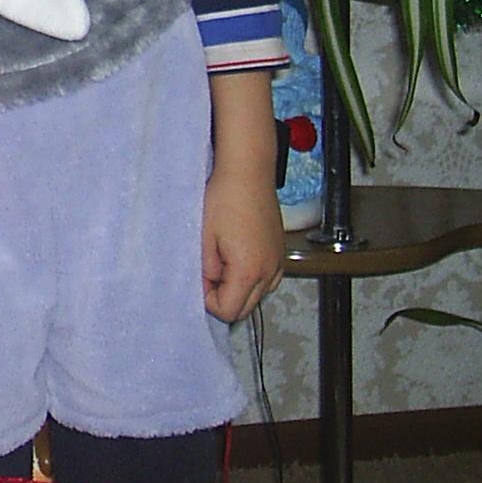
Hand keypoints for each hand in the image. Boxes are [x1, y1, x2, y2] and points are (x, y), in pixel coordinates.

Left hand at [201, 165, 285, 323]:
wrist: (248, 171)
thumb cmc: (225, 198)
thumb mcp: (204, 237)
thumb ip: (205, 270)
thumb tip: (206, 287)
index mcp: (249, 270)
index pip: (228, 311)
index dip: (209, 300)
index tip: (201, 278)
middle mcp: (269, 271)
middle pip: (245, 309)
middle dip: (223, 297)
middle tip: (208, 270)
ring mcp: (278, 263)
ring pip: (257, 296)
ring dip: (238, 288)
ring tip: (223, 259)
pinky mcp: (280, 253)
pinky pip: (267, 280)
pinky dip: (251, 277)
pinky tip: (237, 255)